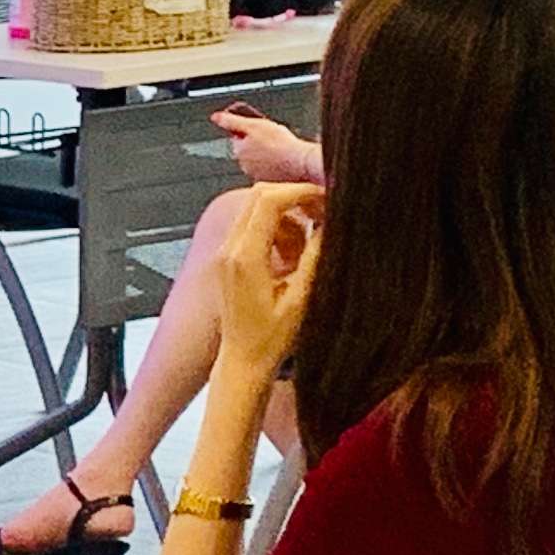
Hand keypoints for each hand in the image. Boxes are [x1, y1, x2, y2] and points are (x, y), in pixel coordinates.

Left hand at [211, 106, 322, 185]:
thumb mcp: (253, 125)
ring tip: (279, 148)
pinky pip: (268, 168)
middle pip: (248, 148)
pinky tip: (282, 159)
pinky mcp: (268, 180)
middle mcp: (243, 164)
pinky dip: (274, 163)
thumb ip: (231, 121)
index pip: (238, 136)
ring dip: (265, 152)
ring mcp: (255, 173)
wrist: (300, 162)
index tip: (262, 129)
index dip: (250, 130)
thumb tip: (215, 118)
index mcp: (238, 150)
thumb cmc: (280, 144)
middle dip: (257, 142)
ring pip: (258, 158)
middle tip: (272, 138)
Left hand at [215, 186, 322, 374]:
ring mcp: (226, 254)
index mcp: (245, 257)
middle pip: (259, 197)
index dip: (300, 192)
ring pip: (256, 211)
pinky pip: (253, 229)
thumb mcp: (302, 298)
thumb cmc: (270, 340)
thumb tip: (329, 226)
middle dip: (295, 198)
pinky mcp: (229, 261)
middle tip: (323, 213)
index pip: (269, 201)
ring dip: (287, 217)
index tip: (326, 197)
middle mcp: (230, 250)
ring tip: (309, 244)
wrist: (243, 362)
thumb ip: (315, 257)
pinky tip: (294, 257)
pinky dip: (277, 231)